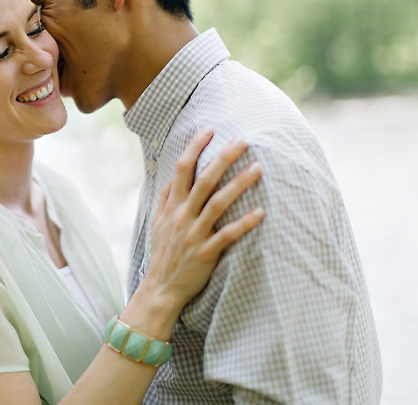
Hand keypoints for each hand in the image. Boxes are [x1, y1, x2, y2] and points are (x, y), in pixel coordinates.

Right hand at [145, 128, 263, 307]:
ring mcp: (193, 234)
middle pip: (203, 181)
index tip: (210, 130)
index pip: (181, 169)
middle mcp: (182, 216)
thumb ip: (165, 198)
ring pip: (217, 204)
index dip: (195, 147)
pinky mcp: (205, 253)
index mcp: (171, 206)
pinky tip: (261, 213)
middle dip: (223, 158)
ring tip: (258, 168)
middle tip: (242, 141)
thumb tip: (173, 177)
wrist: (161, 287)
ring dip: (238, 185)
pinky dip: (243, 224)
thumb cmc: (163, 253)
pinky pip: (227, 236)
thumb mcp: (157, 223)